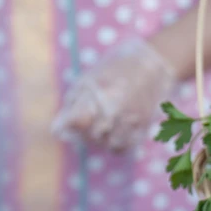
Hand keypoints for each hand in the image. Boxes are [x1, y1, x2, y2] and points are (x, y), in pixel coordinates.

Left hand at [52, 39, 176, 150]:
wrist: (152, 63)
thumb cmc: (114, 69)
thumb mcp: (89, 78)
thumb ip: (72, 104)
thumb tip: (57, 130)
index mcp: (99, 92)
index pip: (75, 122)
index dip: (66, 126)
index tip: (63, 125)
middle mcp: (116, 107)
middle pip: (90, 135)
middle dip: (83, 132)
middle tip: (84, 121)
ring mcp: (131, 118)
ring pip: (107, 144)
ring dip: (100, 140)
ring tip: (100, 126)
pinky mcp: (143, 126)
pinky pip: (125, 147)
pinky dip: (115, 145)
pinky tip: (113, 134)